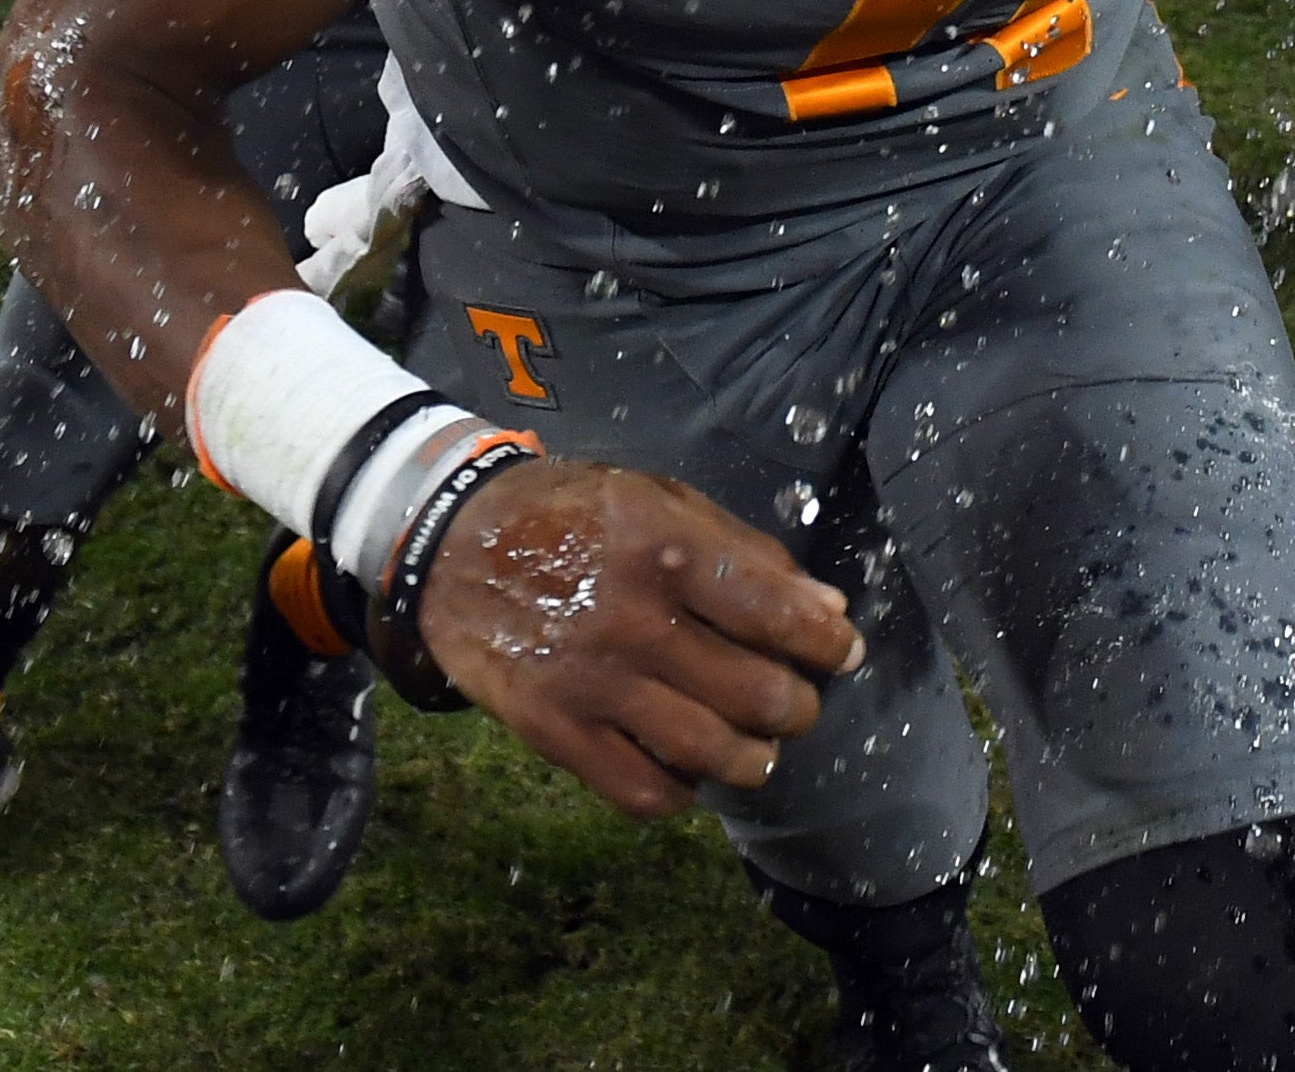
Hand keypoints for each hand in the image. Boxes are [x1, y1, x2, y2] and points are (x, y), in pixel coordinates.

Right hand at [417, 459, 863, 819]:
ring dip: (753, 759)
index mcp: (667, 548)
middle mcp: (635, 618)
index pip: (779, 615)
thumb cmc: (573, 513)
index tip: (841, 653)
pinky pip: (641, 791)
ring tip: (756, 748)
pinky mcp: (553, 729)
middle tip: (794, 702)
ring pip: (711, 753)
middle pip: (757, 695)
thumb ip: (746, 554)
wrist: (453, 541)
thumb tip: (827, 611)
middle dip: (796, 707)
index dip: (827, 645)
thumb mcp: (661, 501)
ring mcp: (593, 681)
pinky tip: (687, 770)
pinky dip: (681, 793)